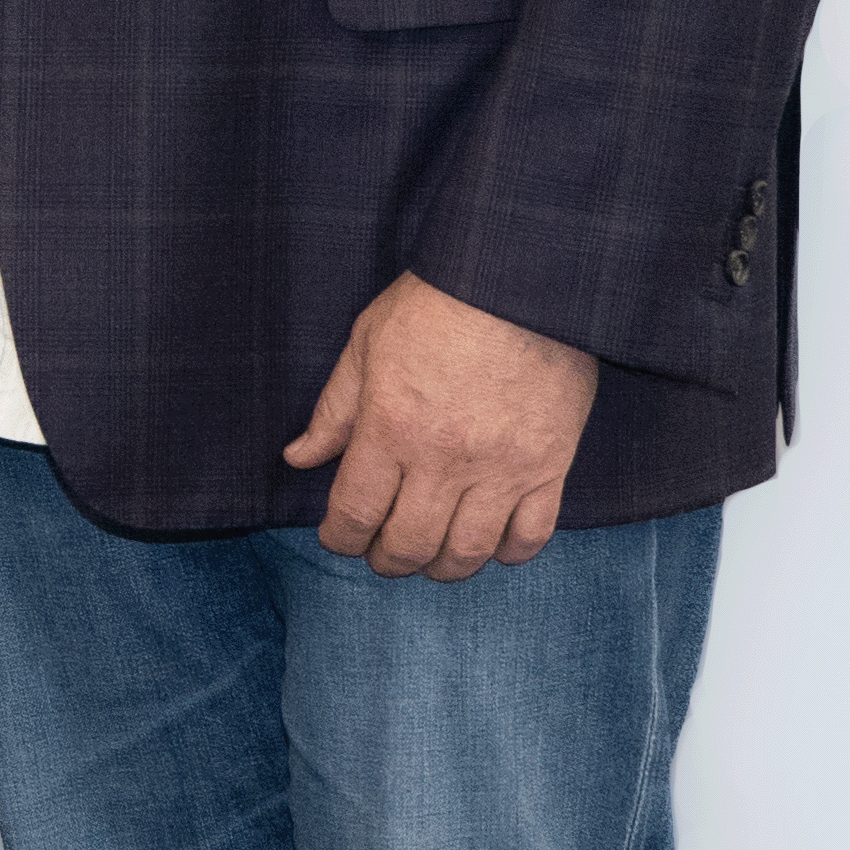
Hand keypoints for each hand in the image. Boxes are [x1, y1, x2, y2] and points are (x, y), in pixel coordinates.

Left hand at [282, 271, 600, 578]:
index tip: (338, 538)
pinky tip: (489, 546)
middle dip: (386, 559)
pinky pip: (531, 535)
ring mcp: (502, 468)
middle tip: (380, 554)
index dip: (340, 538)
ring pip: (467, 551)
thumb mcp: (365, 346)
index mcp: (390, 429)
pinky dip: (508, 553)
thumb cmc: (437, 305)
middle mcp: (444, 460)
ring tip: (430, 559)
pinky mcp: (550, 466)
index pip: (355, 512)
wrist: (521, 282)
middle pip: (408, 543)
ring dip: (442, 567)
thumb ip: (334, 411)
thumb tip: (299, 458)